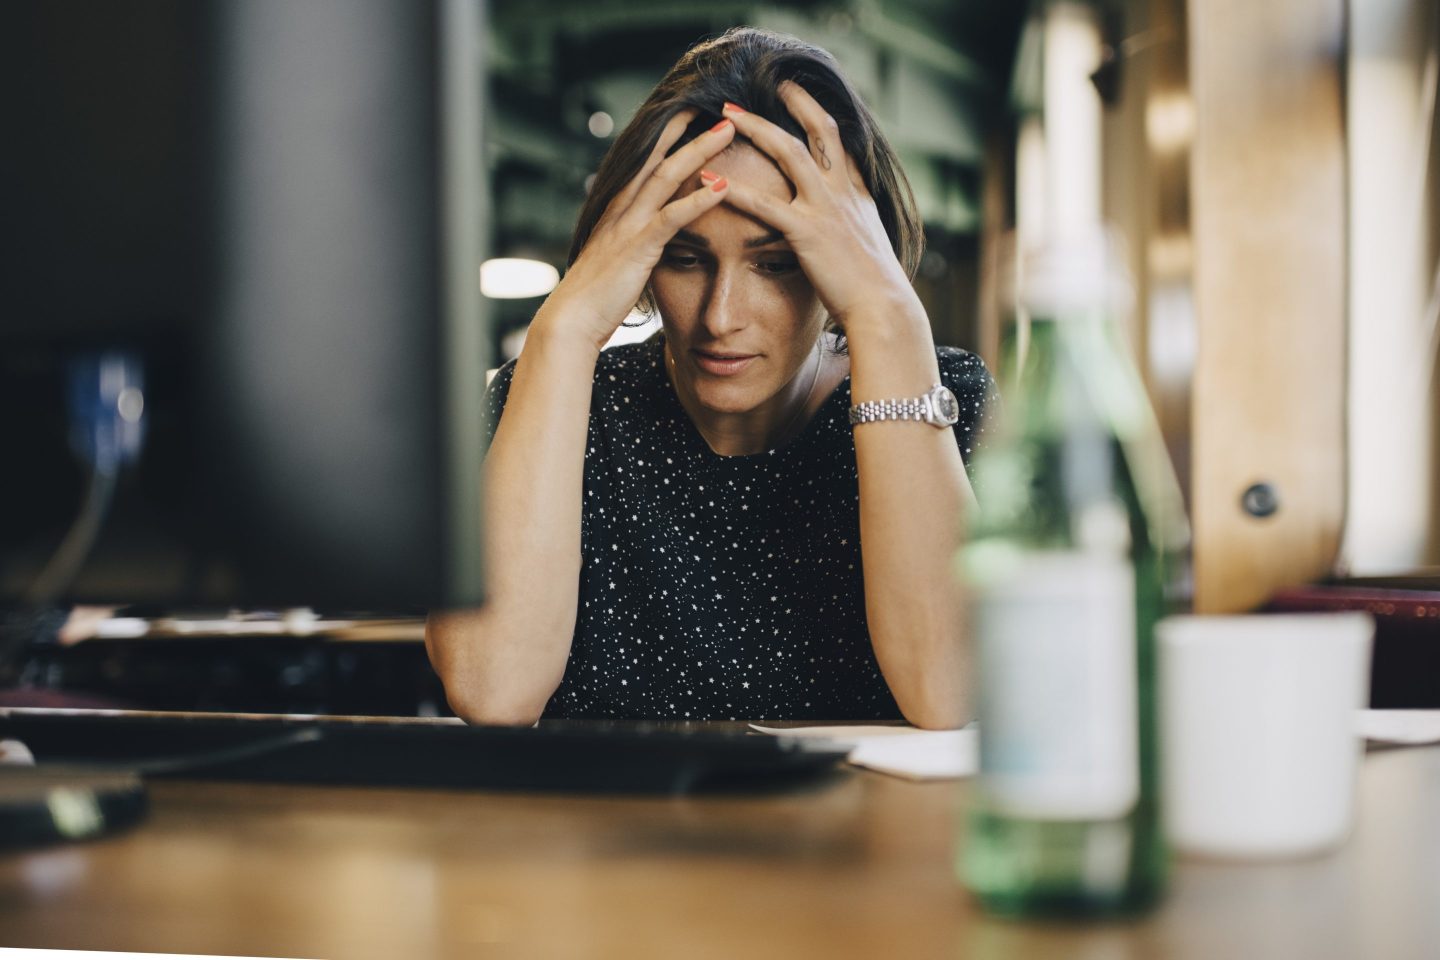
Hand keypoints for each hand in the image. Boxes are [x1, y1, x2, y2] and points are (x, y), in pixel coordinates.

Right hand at [534, 111, 736, 350]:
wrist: (570, 321)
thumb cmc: (593, 300)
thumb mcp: (615, 264)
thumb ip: (632, 246)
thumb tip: (648, 244)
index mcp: (616, 212)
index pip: (644, 164)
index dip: (666, 139)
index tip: (688, 118)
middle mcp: (620, 211)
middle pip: (656, 158)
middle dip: (684, 130)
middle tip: (713, 107)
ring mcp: (628, 226)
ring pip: (666, 177)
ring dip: (699, 152)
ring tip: (727, 132)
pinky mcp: (638, 248)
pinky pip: (672, 217)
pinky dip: (698, 200)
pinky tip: (723, 186)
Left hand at [719, 84, 921, 330]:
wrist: (884, 308)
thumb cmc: (876, 288)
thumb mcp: (870, 245)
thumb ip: (855, 226)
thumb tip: (847, 227)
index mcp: (858, 195)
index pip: (841, 143)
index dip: (820, 115)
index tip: (801, 96)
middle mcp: (842, 193)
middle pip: (818, 130)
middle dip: (793, 103)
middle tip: (770, 84)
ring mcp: (825, 209)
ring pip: (788, 152)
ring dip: (756, 128)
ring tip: (727, 115)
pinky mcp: (807, 233)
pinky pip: (766, 205)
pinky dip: (736, 190)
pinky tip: (710, 181)